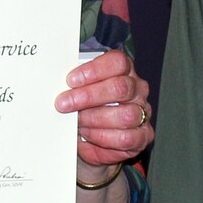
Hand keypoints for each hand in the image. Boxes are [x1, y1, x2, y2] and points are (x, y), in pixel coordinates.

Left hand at [58, 49, 152, 172]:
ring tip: (77, 122)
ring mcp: (143, 112)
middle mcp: (137, 89)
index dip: (94, 70)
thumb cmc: (87, 108)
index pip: (117, 62)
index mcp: (124, 70)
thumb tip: (59, 84)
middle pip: (120, 87)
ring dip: (94, 119)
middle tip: (63, 104)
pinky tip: (88, 134)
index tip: (71, 80)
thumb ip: (76, 84)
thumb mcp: (80, 91)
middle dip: (88, 96)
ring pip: (124, 115)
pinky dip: (103, 137)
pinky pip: (126, 137)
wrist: (95, 140)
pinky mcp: (143, 135)